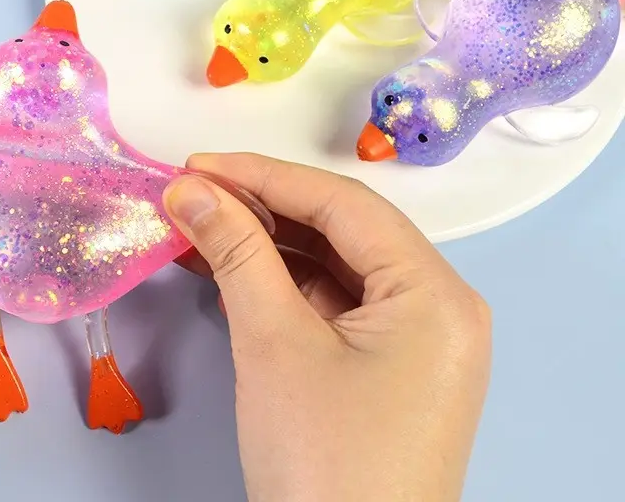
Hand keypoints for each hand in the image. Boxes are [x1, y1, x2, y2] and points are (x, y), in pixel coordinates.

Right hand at [164, 153, 490, 501]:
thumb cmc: (322, 462)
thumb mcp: (274, 344)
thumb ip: (235, 252)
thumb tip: (189, 190)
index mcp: (435, 292)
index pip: (344, 205)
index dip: (265, 176)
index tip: (199, 165)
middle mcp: (438, 307)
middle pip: (342, 231)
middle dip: (263, 209)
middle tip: (194, 194)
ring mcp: (416, 340)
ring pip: (335, 266)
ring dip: (267, 246)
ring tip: (200, 226)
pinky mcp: (389, 367)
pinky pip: (334, 305)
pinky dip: (282, 286)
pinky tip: (230, 268)